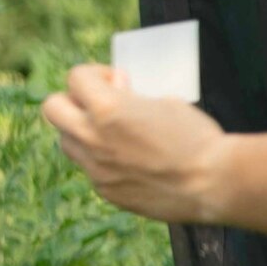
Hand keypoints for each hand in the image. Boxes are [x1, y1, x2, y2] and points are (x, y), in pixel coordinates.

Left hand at [39, 64, 228, 224]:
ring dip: (82, 132)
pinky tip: (131, 161)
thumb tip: (119, 90)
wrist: (213, 184)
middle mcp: (92, 139)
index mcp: (107, 110)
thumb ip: (132, 97)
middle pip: (52, 108)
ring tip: (114, 133)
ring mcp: (95, 168)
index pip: (75, 78)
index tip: (115, 81)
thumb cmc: (196, 138)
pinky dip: (102, 160)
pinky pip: (90, 169)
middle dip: (72, 100)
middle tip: (99, 104)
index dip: (95, 74)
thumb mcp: (164, 103)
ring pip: (66, 141)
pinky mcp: (105, 191)